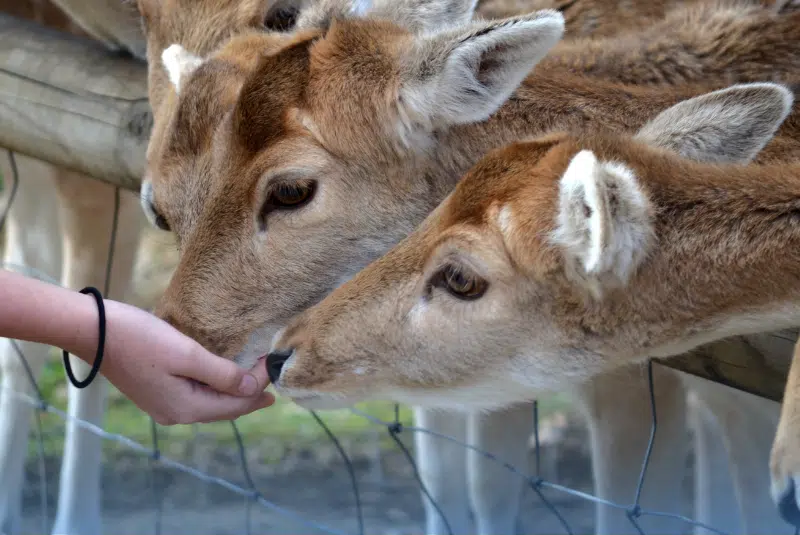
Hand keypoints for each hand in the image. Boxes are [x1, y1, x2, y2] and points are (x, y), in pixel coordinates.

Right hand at [79, 299, 274, 424]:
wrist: (93, 331)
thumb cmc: (141, 339)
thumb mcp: (188, 355)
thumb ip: (222, 374)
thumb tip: (252, 389)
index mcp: (186, 408)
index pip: (235, 404)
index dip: (258, 386)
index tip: (272, 363)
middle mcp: (175, 413)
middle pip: (223, 409)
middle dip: (249, 396)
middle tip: (272, 383)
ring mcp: (163, 404)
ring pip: (209, 404)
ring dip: (232, 393)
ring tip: (253, 383)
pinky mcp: (155, 391)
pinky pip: (195, 396)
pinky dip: (214, 389)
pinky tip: (221, 379)